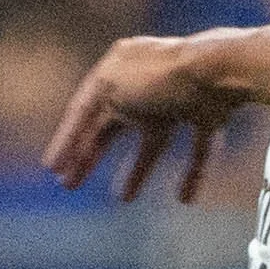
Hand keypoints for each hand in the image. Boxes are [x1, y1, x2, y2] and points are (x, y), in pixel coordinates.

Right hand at [44, 32, 246, 202]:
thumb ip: (94, 112)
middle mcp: (145, 82)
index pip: (83, 109)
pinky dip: (191, 174)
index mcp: (117, 69)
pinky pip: (195, 149)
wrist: (216, 71)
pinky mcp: (207, 115)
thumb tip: (88, 132)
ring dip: (136, 170)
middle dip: (90, 157)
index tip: (53, 169)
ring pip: (151, 142)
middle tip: (71, 185)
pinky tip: (183, 199)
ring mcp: (177, 99)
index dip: (66, 141)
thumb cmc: (159, 78)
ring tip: (122, 198)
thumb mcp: (111, 90)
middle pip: (112, 127)